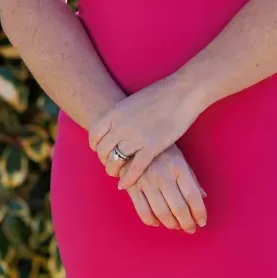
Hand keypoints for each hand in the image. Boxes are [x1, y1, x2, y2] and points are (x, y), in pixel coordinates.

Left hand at [88, 73, 205, 190]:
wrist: (182, 92)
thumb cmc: (161, 94)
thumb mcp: (133, 101)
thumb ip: (122, 115)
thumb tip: (115, 126)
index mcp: (115, 112)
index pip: (94, 134)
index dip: (95, 145)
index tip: (99, 149)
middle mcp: (121, 125)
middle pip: (103, 150)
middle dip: (104, 160)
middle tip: (110, 164)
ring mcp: (136, 137)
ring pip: (116, 160)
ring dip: (113, 170)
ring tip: (117, 174)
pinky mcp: (152, 147)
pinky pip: (134, 168)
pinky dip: (128, 179)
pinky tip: (124, 185)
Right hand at [124, 145, 207, 232]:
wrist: (133, 141)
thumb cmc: (161, 150)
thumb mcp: (180, 159)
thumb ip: (191, 179)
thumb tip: (203, 197)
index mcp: (178, 167)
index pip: (192, 195)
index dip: (199, 212)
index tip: (202, 221)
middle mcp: (163, 176)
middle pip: (178, 208)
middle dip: (187, 223)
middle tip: (191, 229)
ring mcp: (146, 182)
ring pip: (161, 213)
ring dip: (172, 224)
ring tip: (177, 226)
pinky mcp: (132, 187)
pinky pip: (143, 211)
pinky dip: (152, 221)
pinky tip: (158, 222)